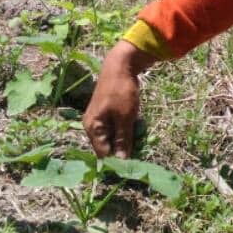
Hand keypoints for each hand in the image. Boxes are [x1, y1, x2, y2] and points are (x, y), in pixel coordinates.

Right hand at [83, 40, 155, 157]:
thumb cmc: (121, 91)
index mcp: (93, 128)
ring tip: (139, 139)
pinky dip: (125, 130)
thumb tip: (122, 161)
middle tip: (139, 152)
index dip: (117, 162)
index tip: (132, 167)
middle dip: (122, 151)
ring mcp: (99, 119)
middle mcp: (92, 126)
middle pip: (107, 147)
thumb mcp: (125, 117)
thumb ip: (123, 140)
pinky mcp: (107, 114)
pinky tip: (136, 128)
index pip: (103, 154)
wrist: (120, 65)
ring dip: (126, 140)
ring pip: (113, 138)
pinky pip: (116, 128)